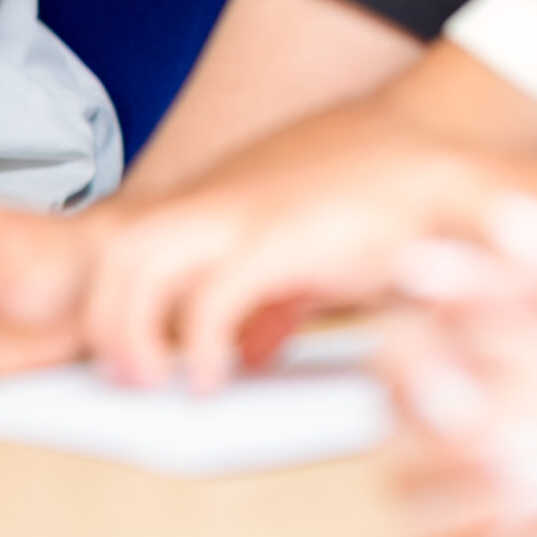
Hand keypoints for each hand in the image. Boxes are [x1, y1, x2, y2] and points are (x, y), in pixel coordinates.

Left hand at [84, 140, 481, 389]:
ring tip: (150, 381)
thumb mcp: (309, 253)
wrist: (432, 155)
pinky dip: (199, 344)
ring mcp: (243, 214)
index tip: (119, 349)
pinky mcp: (278, 241)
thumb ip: (274, 299)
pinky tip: (211, 379)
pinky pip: (212, 296)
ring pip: (140, 260)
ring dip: (129, 326)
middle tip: (123, 376)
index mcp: (220, 203)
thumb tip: (250, 349)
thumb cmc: (377, 198)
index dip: (114, 292)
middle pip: (120, 245)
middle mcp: (218, 202)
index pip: (135, 234)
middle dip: (104, 314)